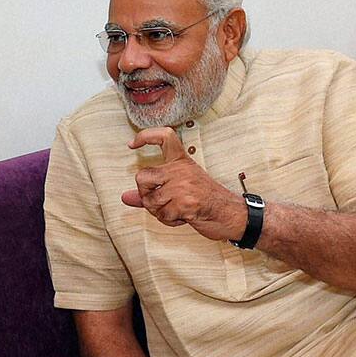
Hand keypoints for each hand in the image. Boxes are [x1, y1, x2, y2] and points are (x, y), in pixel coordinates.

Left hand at [120, 127, 246, 240]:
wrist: (231, 214)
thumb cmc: (206, 200)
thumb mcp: (179, 190)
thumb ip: (151, 191)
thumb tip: (124, 197)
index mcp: (182, 162)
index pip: (164, 137)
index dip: (145, 136)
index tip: (132, 144)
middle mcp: (182, 170)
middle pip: (141, 177)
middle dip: (144, 194)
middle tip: (158, 200)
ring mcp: (184, 186)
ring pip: (150, 200)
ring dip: (158, 212)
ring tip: (175, 210)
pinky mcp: (186, 203)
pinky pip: (162, 215)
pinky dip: (169, 221)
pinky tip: (182, 217)